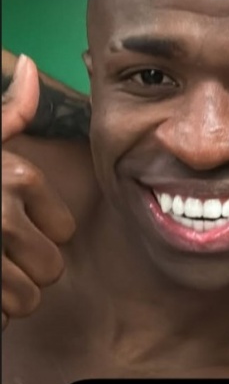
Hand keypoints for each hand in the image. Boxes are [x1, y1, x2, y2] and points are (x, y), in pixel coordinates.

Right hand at [2, 56, 75, 328]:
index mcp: (18, 178)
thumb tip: (34, 65)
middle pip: (53, 268)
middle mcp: (4, 215)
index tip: (9, 225)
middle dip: (26, 269)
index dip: (39, 233)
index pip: (66, 230)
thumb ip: (11, 112)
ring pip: (29, 299)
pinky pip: (3, 319)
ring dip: (7, 296)